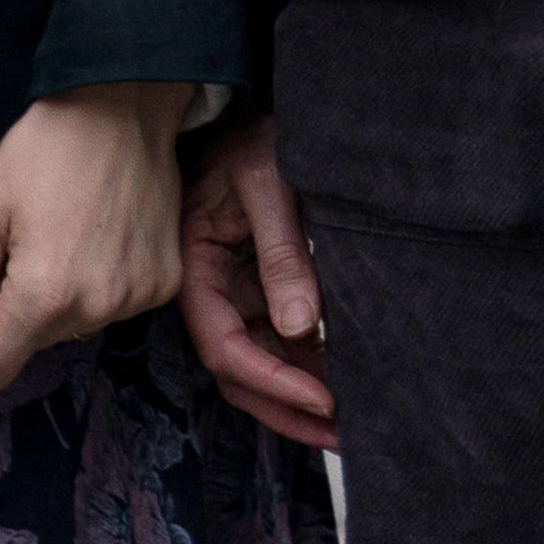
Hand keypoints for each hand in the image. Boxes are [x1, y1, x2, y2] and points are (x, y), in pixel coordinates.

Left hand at [0, 82, 190, 402]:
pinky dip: (105, 285)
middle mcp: (97, 308)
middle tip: (32, 247)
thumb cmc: (42, 155)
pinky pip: (116, 308)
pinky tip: (107, 239)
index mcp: (43, 295)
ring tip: (73, 237)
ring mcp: (139, 296)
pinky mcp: (166, 282)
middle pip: (36, 346)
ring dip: (66, 298)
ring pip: (77, 328)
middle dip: (23, 312)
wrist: (123, 110)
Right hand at [176, 116, 337, 450]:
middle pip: (239, 369)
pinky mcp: (257, 280)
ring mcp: (233, 287)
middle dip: (286, 409)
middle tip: (341, 438)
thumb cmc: (251, 133)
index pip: (227, 345)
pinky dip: (305, 360)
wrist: (248, 105)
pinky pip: (276, 333)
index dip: (273, 378)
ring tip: (347, 424)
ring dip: (298, 393)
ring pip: (259, 359)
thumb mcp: (268, 183)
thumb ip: (281, 251)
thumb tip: (299, 326)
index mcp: (195, 268)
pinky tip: (340, 377)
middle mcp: (209, 288)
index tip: (323, 398)